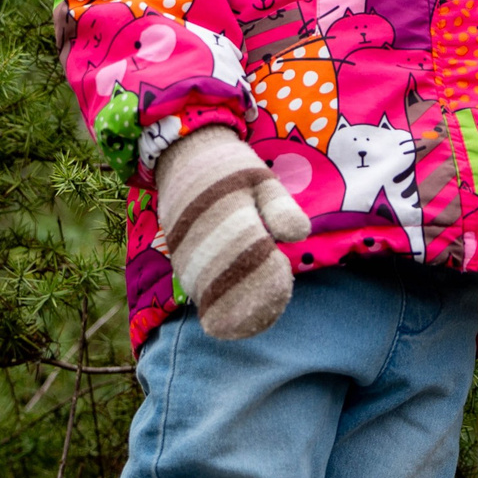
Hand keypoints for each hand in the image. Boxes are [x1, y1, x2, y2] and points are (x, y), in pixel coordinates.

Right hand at [153, 125, 311, 339]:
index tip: (284, 277)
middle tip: (273, 309)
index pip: (250, 254)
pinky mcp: (177, 256)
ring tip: (256, 320)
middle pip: (226, 280)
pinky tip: (230, 312)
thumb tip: (300, 235)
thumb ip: (281, 207)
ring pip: (206, 288)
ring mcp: (186, 248)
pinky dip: (211, 301)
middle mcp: (204, 235)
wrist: (184, 158)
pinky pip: (193, 285)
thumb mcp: (262, 180)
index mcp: (230, 213)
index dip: (268, 274)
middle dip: (250, 300)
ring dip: (229, 307)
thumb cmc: (232, 171)